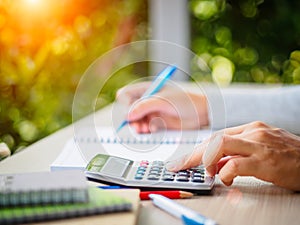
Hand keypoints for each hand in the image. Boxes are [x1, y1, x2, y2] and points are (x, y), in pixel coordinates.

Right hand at [116, 82, 208, 132]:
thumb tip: (128, 115)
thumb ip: (145, 106)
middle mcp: (146, 101)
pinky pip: (144, 128)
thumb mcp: (164, 101)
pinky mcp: (155, 123)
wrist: (201, 113)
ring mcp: (150, 112)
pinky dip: (144, 131)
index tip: (130, 112)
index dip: (125, 103)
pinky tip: (151, 130)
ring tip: (144, 129)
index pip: (126, 94)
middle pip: (128, 109)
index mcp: (147, 89)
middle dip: (131, 118)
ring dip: (137, 126)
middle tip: (137, 126)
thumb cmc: (185, 101)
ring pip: (135, 121)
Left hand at [167, 121, 299, 190]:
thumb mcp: (262, 148)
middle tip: (179, 167)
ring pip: (220, 146)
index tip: (184, 160)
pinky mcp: (266, 161)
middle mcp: (252, 132)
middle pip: (213, 139)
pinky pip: (234, 165)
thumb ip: (239, 152)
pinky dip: (224, 173)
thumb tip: (216, 163)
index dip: (197, 149)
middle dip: (193, 155)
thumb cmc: (290, 156)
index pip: (216, 136)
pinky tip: (225, 179)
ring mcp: (259, 144)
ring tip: (206, 174)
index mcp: (250, 128)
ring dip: (206, 161)